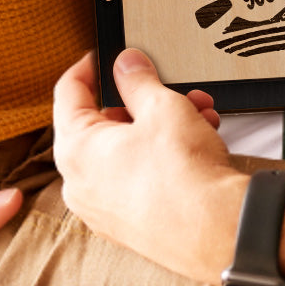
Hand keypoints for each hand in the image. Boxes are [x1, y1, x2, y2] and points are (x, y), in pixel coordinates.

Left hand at [53, 51, 241, 283]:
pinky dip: (162, 154)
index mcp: (76, 150)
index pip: (68, 92)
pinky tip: (199, 139)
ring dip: (162, 123)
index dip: (89, 65)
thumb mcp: (161, 106)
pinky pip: (139, 174)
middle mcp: (82, 183)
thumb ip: (137, 79)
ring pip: (127, 148)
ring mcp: (105, 208)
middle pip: (102, 121)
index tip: (106, 54)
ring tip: (198, 112)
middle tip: (171, 85)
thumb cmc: (182, 174)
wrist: (217, 231)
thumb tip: (124, 63)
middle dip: (143, 98)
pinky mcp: (130, 223)